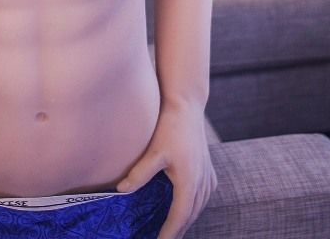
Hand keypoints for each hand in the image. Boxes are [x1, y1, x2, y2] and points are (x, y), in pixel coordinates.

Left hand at [115, 101, 216, 238]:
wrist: (187, 104)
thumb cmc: (170, 126)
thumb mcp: (154, 151)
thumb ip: (139, 173)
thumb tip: (120, 191)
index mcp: (190, 182)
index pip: (180, 217)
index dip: (170, 233)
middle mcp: (203, 182)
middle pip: (191, 215)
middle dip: (178, 230)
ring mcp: (208, 175)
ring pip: (199, 207)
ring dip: (186, 218)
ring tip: (172, 229)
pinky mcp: (208, 168)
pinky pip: (204, 196)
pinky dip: (194, 206)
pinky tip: (185, 206)